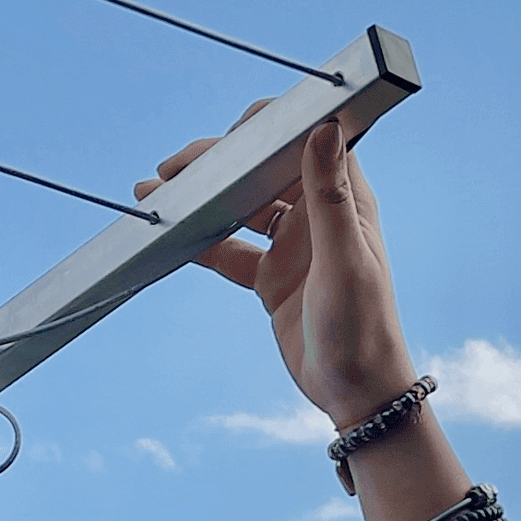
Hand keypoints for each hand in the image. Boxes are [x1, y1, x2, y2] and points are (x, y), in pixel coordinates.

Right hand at [135, 112, 417, 430]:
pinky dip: (201, 243)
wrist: (356, 392)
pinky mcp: (272, 279)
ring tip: (157, 194)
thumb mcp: (344, 262)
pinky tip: (171, 239)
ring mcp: (291, 247)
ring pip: (240, 208)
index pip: (304, 140)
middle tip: (171, 170)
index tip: (227, 133)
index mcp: (342, 199)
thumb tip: (324, 128)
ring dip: (202, 200)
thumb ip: (330, 197)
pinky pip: (230, 252)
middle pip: (261, 171)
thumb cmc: (363, 329)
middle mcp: (316, 215)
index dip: (266, 128)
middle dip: (217, 164)